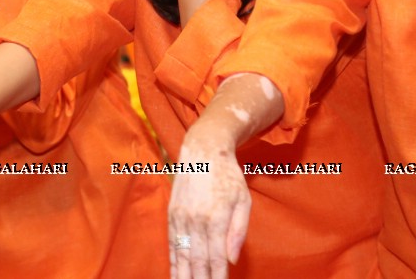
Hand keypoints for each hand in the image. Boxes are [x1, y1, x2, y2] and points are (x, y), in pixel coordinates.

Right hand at [168, 126, 250, 278]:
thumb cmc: (229, 176)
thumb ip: (238, 231)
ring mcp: (181, 218)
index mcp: (215, 218)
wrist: (203, 150)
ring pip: (181, 256)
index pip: (215, 259)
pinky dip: (173, 262)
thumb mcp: (244, 200)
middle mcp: (195, 220)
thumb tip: (232, 259)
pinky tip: (176, 275)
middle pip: (196, 262)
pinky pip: (172, 245)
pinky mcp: (172, 215)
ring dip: (184, 277)